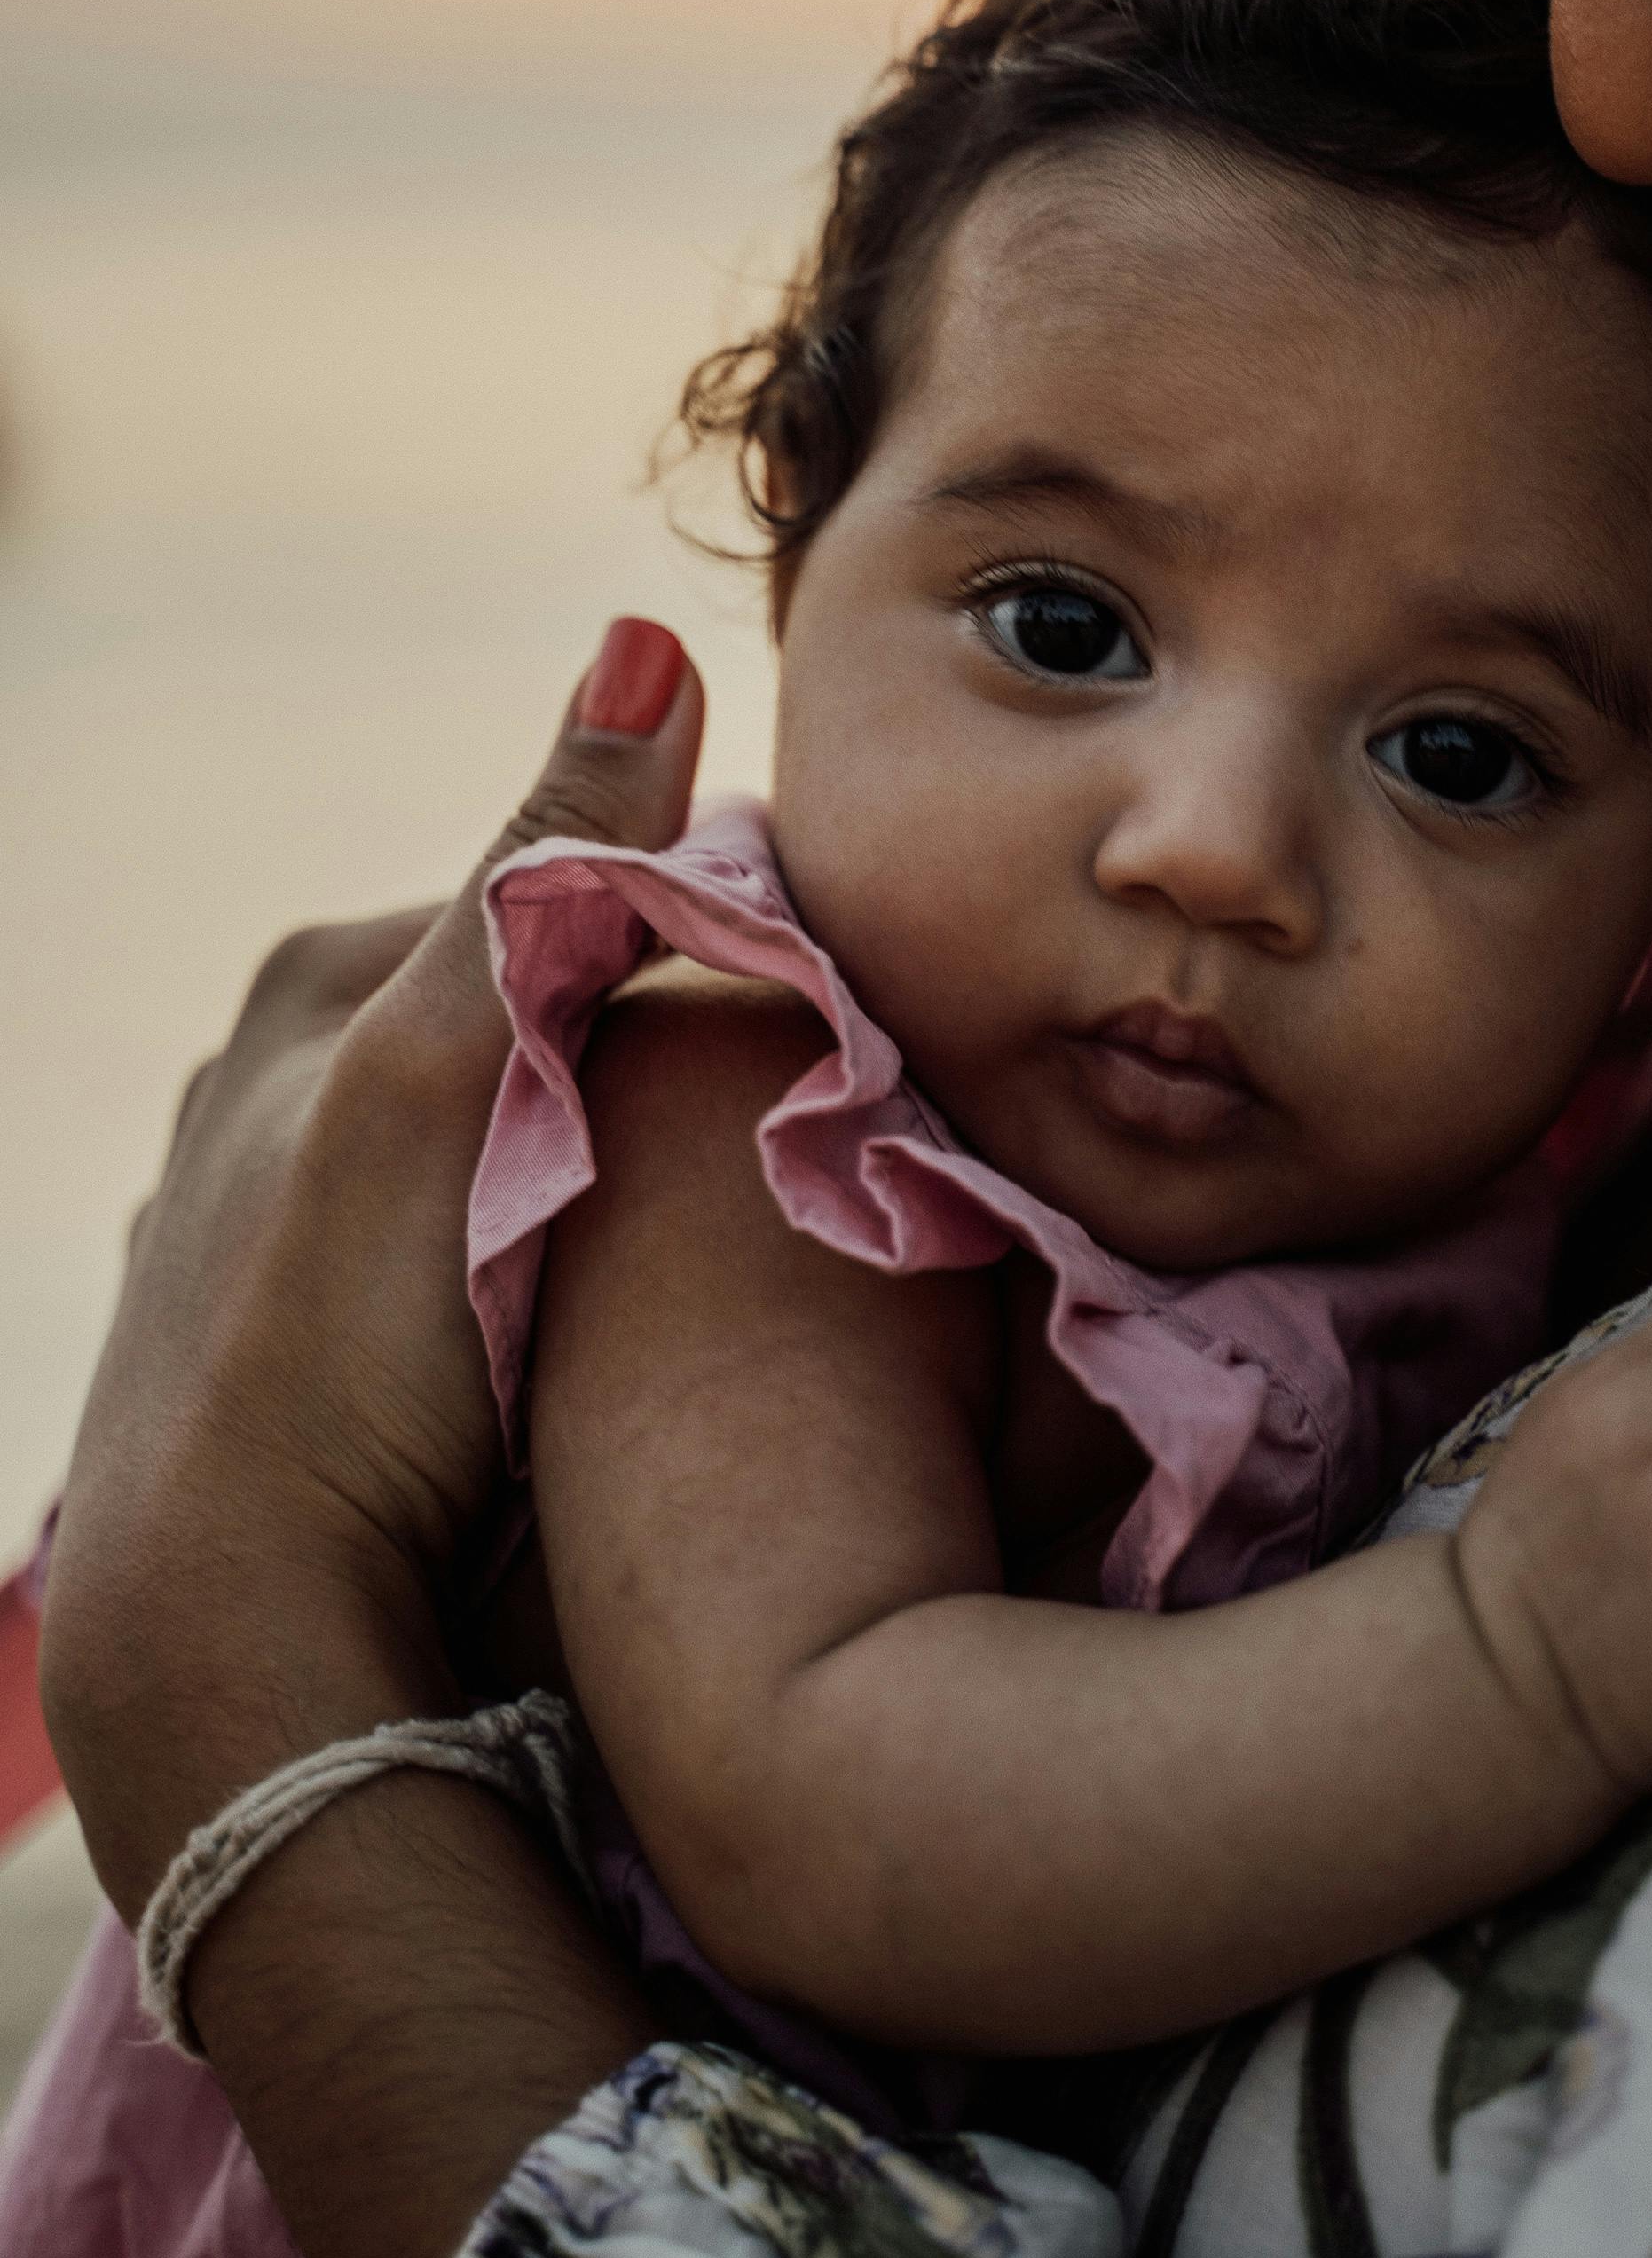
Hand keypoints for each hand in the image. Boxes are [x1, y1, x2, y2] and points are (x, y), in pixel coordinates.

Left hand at [40, 616, 703, 1922]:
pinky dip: (511, 1261)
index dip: (691, 945)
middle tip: (752, 1153)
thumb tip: (641, 633)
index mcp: (311, 985)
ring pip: (486, 1140)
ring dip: (577, 1170)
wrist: (234, 1625)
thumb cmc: (343, 1334)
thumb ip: (550, 869)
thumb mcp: (452, 1071)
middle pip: (518, 1023)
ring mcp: (263, 1214)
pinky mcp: (276, 1336)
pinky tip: (556, 1329)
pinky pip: (439, 1249)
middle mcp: (266, 1078)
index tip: (812, 1019)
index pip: (553, 907)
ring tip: (674, 1251)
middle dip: (629, 1059)